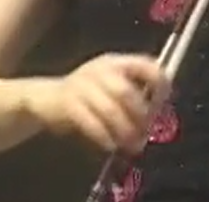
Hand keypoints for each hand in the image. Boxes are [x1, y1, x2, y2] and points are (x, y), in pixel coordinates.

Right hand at [30, 52, 170, 153]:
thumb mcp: (110, 84)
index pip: (145, 64)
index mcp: (116, 62)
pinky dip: (104, 136)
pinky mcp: (67, 104)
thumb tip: (159, 110)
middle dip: (139, 115)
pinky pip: (90, 122)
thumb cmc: (86, 94)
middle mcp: (100, 70)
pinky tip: (111, 145)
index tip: (164, 103)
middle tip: (146, 132)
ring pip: (109, 109)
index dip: (159, 84)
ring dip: (124, 130)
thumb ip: (134, 92)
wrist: (44, 97)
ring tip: (133, 145)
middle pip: (125, 92)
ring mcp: (82, 86)